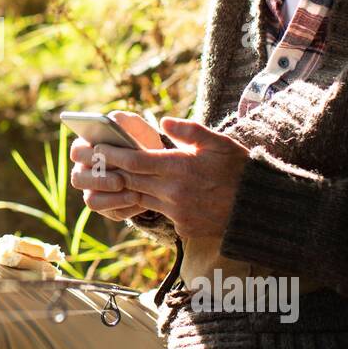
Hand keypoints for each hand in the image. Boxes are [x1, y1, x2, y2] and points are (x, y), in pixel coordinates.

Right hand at [68, 111, 164, 221]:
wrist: (158, 167)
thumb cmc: (142, 143)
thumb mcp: (138, 129)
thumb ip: (126, 121)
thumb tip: (113, 120)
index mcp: (86, 148)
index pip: (76, 151)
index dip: (87, 155)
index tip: (104, 154)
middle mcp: (84, 171)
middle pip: (78, 178)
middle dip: (99, 180)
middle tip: (120, 180)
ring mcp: (92, 191)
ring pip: (90, 199)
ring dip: (111, 197)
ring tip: (133, 193)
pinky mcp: (105, 208)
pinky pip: (108, 212)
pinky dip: (124, 207)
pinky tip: (139, 201)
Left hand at [71, 112, 251, 246]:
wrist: (259, 209)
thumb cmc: (239, 170)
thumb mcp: (219, 142)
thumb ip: (190, 130)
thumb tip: (164, 120)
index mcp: (180, 167)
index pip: (135, 161)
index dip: (112, 155)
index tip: (95, 149)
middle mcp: (174, 192)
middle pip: (130, 181)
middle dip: (108, 172)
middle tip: (88, 165)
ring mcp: (178, 212)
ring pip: (141, 199)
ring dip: (124, 190)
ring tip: (105, 182)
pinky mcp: (183, 228)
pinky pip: (160, 215)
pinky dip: (152, 205)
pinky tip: (146, 197)